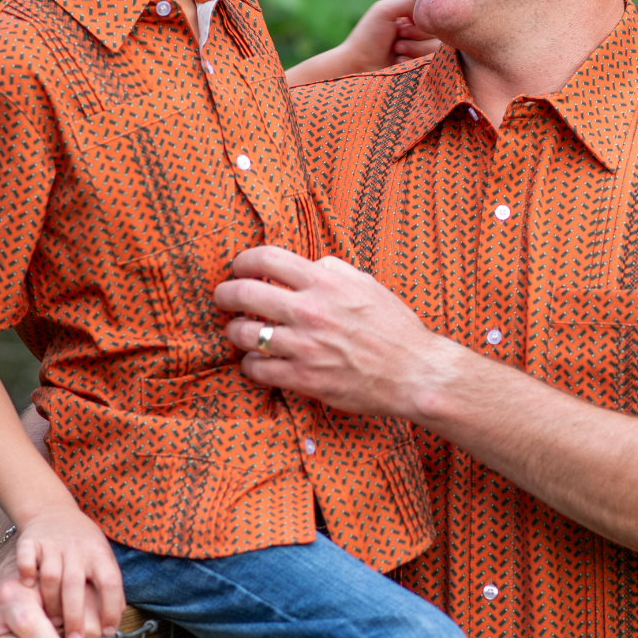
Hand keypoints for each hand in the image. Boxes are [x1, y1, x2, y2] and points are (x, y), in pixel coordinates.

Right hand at [11, 504, 124, 637]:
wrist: (53, 510)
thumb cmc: (82, 544)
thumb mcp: (101, 557)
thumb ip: (107, 586)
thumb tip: (114, 625)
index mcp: (99, 553)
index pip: (110, 581)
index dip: (111, 608)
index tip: (108, 632)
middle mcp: (77, 548)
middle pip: (75, 585)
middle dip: (76, 616)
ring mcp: (53, 544)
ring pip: (51, 577)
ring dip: (51, 603)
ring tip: (53, 623)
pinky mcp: (30, 541)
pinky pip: (26, 559)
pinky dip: (26, 573)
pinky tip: (28, 587)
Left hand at [214, 245, 461, 418]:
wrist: (414, 373)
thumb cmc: (395, 327)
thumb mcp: (367, 284)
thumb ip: (334, 269)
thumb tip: (310, 263)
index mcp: (326, 282)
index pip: (267, 258)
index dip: (243, 259)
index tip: (238, 266)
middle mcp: (311, 311)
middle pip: (244, 293)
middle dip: (225, 293)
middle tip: (223, 297)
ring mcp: (305, 347)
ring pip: (243, 334)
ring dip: (234, 331)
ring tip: (238, 331)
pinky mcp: (305, 379)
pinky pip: (257, 369)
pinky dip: (249, 364)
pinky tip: (255, 361)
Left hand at [341, 0, 440, 68]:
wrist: (357, 66)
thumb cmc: (368, 37)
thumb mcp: (386, 10)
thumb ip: (411, 0)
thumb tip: (435, 3)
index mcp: (414, 17)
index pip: (435, 15)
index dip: (420, 21)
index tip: (400, 25)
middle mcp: (422, 34)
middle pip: (440, 32)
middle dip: (416, 36)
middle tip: (396, 40)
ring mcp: (423, 53)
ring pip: (437, 48)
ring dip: (414, 49)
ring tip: (396, 51)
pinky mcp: (422, 70)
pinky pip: (432, 64)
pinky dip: (412, 62)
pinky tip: (398, 63)